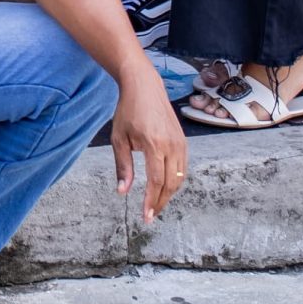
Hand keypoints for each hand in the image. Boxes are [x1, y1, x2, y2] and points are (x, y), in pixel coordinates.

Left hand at [110, 76, 188, 224]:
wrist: (144, 86)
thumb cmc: (128, 111)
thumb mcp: (119, 138)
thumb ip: (123, 166)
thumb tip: (123, 192)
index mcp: (154, 145)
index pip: (156, 181)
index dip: (151, 201)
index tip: (146, 216)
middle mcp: (171, 145)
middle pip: (171, 184)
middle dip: (160, 202)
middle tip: (150, 215)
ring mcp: (180, 143)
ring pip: (179, 178)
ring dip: (169, 194)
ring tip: (156, 204)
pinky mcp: (183, 141)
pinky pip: (183, 168)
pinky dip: (175, 181)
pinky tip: (165, 187)